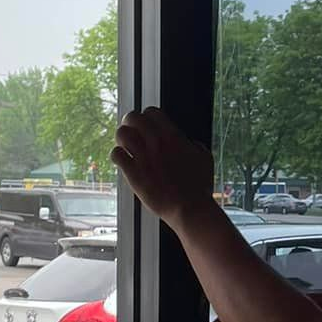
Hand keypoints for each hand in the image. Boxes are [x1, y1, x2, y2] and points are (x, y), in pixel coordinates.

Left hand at [112, 107, 215, 226]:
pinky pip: (116, 154)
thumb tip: (188, 142)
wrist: (189, 208)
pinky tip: (123, 161)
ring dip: (122, 139)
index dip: (147, 118)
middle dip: (130, 123)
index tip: (147, 127)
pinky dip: (118, 156)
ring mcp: (143, 158)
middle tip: (132, 132)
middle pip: (133, 118)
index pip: (151, 112)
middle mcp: (156, 143)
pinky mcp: (133, 174)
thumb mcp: (204, 159)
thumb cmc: (199, 187)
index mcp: (173, 136)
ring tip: (126, 147)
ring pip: (122, 134)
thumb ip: (194, 145)